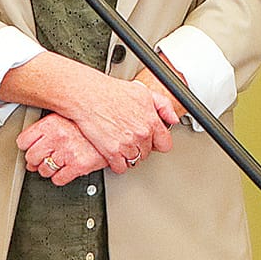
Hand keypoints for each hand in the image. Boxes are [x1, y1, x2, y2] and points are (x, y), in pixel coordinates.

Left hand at [18, 114, 107, 185]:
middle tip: (43, 158)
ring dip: (48, 169)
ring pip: (44, 170)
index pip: (23, 141)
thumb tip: (29, 145)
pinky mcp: (78, 165)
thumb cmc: (89, 124)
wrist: (114, 130)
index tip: (31, 148)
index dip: (27, 147)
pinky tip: (66, 170)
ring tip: (57, 163)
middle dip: (37, 160)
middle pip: (31, 157)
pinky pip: (59, 179)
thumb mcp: (65, 116)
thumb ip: (46, 128)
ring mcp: (67, 152)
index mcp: (51, 123)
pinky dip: (60, 177)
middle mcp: (57, 137)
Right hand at [58, 68, 175, 173]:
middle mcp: (141, 134)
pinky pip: (121, 167)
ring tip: (121, 143)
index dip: (158, 142)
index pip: (165, 144)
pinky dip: (117, 163)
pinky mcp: (112, 152)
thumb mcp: (143, 91)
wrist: (88, 96)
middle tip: (130, 137)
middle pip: (148, 153)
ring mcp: (127, 144)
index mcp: (151, 120)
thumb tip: (173, 119)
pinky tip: (114, 152)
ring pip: (135, 161)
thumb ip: (163, 105)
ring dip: (129, 155)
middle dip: (141, 146)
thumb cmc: (110, 92)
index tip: (152, 140)